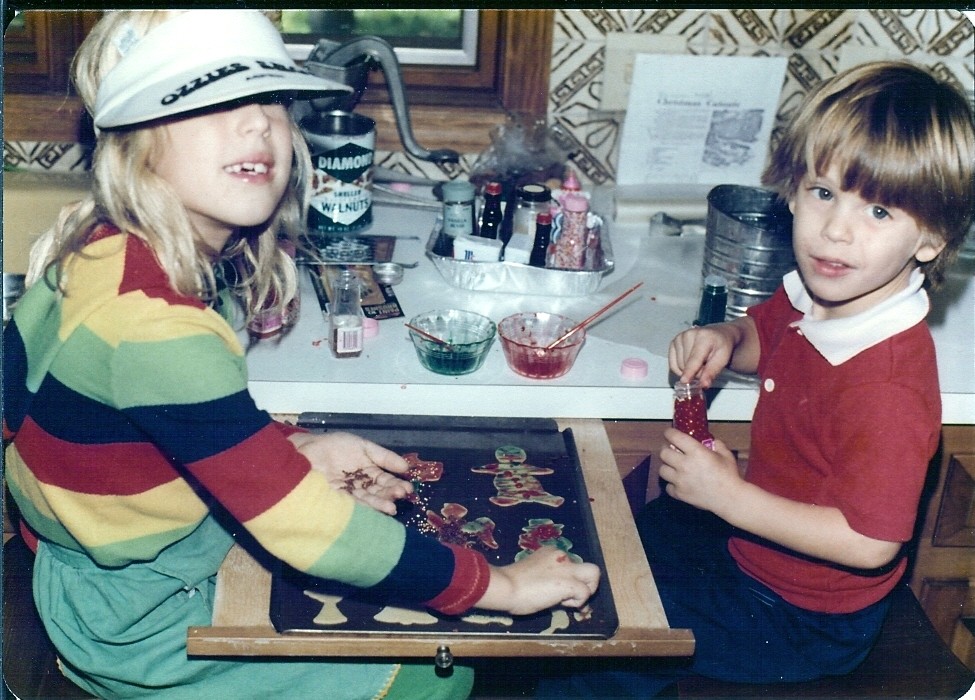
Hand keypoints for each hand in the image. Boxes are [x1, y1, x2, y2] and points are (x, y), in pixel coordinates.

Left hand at [289, 432, 412, 514]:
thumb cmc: (335, 446)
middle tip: (400, 495)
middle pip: (378, 493)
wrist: (307, 450)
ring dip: (379, 504)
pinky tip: (373, 510)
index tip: (407, 489)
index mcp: (369, 472)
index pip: (386, 481)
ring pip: (367, 501)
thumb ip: (384, 457)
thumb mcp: (363, 447)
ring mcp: (349, 494)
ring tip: (391, 507)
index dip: (396, 485)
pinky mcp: (336, 500)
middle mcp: (361, 486)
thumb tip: (407, 467)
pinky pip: (351, 505)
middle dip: (390, 495)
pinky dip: (362, 508)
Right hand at [476, 547, 600, 615]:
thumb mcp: (533, 575)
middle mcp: (561, 555)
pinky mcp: (569, 582)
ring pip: (594, 574)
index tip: (558, 593)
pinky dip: (577, 602)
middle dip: (584, 583)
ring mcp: (567, 568)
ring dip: (587, 590)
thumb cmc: (511, 584)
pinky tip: (560, 604)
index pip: (570, 564)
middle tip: (571, 597)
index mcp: (551, 552)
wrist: (505, 586)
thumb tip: (557, 596)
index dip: (568, 579)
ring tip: (571, 601)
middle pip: (587, 567)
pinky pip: (585, 593)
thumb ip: (547, 578)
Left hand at [658, 427, 742, 514]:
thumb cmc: (729, 475)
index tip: (669, 433)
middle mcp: (684, 465)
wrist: (729, 498)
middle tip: (671, 450)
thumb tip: (712, 441)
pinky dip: (672, 484)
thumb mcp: (726, 455)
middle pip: (663, 453)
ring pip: (662, 470)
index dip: (669, 433)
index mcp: (695, 451)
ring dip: (667, 467)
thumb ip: (717, 445)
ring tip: (673, 467)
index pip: (674, 437)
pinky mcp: (679, 493)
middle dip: (666, 449)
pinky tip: (679, 483)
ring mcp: (680, 480)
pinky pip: (668, 487)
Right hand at [668, 325, 734, 387]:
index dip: (689, 371)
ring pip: (679, 366)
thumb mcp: (723, 359)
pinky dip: (680, 369)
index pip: (694, 358)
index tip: (684, 381)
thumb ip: (712, 371)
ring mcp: (679, 338)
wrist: (717, 335)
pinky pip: (673, 364)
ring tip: (699, 363)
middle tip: (705, 367)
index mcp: (704, 337)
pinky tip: (689, 364)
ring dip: (688, 371)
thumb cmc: (721, 346)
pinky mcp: (673, 342)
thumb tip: (703, 384)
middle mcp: (688, 335)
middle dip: (695, 372)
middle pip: (686, 365)